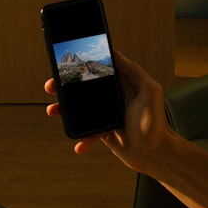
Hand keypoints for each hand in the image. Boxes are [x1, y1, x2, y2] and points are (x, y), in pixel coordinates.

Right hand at [44, 52, 170, 172]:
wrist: (155, 154)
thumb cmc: (156, 123)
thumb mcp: (149, 91)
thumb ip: (134, 71)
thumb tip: (117, 54)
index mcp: (122, 84)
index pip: (99, 69)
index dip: (82, 64)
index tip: (65, 62)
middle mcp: (113, 97)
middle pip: (84, 88)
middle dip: (65, 86)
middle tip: (51, 86)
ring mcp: (106, 114)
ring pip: (80, 109)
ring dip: (64, 110)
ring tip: (53, 110)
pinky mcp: (103, 131)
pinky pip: (86, 132)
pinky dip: (81, 138)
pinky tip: (79, 144)